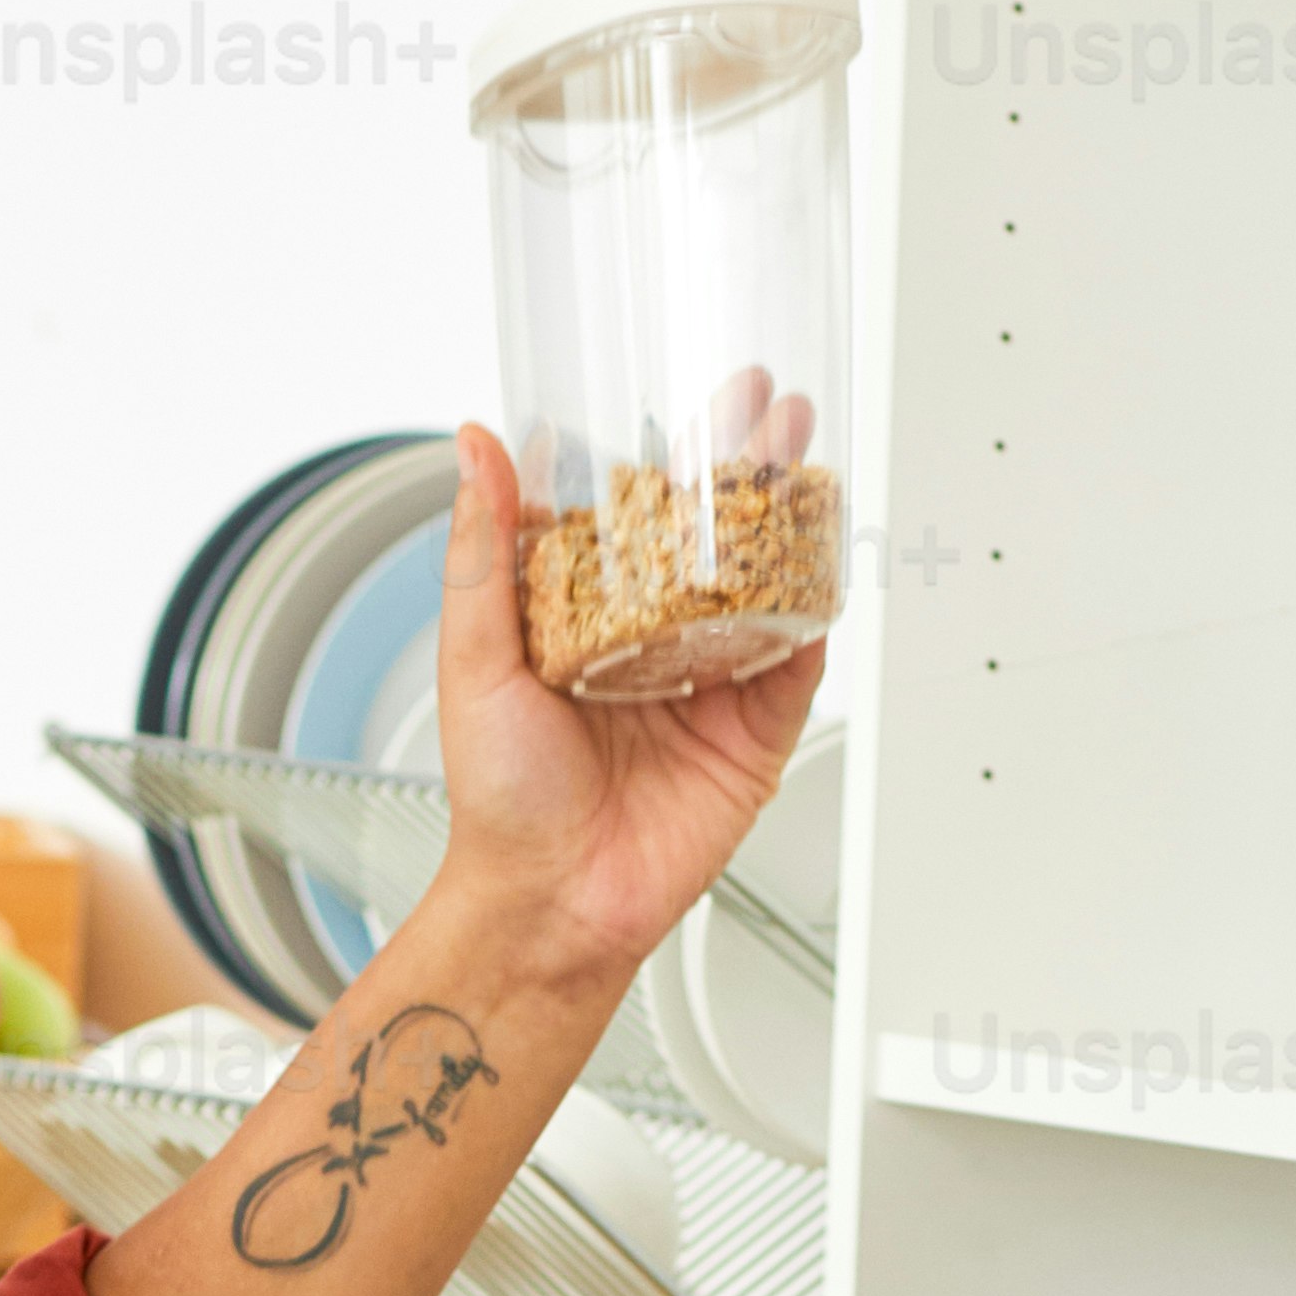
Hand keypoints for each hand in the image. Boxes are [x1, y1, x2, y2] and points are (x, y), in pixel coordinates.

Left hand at [429, 413, 826, 1003]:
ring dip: (792, 519)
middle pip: (719, 533)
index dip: (678, 451)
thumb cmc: (501, 797)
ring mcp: (710, 680)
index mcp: (592, 613)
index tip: (699, 394)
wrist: (550, 901)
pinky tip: (821, 561)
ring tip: (805, 457)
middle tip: (773, 407)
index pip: (645, 512)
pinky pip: (797, 659)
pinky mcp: (753, 730)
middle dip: (751, 465)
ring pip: (766, 583)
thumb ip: (481, 551)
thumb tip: (476, 450)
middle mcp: (656, 639)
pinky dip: (816, 609)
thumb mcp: (474, 657)